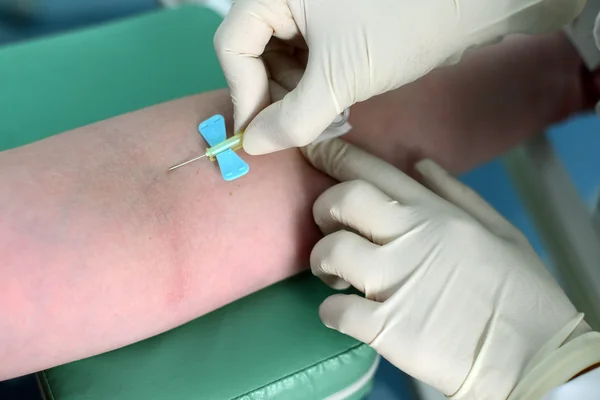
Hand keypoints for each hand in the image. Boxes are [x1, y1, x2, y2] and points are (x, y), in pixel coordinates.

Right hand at [214, 0, 584, 154]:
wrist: (468, 4)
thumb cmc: (399, 29)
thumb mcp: (339, 79)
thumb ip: (291, 119)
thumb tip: (252, 146)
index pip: (232, 45)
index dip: (243, 93)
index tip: (260, 135)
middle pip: (255, 53)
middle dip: (277, 98)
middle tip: (304, 129)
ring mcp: (309, 7)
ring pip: (282, 59)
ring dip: (299, 97)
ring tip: (329, 118)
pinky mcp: (331, 20)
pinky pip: (306, 57)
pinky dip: (316, 86)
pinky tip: (338, 104)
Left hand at [302, 138, 591, 398]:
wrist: (534, 356)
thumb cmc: (520, 292)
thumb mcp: (498, 230)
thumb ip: (455, 193)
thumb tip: (419, 163)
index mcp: (433, 213)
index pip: (372, 171)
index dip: (335, 156)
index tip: (315, 150)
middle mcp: (408, 238)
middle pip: (341, 201)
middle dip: (322, 207)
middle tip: (329, 226)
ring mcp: (393, 282)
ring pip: (329, 252)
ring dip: (322, 262)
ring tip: (336, 276)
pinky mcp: (385, 327)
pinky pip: (334, 309)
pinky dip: (331, 310)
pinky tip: (343, 312)